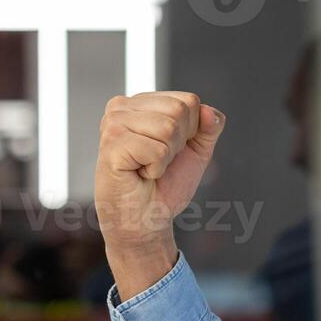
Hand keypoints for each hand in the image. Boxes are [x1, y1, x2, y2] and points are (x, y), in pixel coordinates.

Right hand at [94, 92, 223, 297]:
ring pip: (168, 128)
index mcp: (141, 103)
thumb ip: (208, 127)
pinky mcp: (111, 145)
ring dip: (166, 157)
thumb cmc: (165, 185)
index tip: (170, 150)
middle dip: (179, 143)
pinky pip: (157, 150)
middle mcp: (122, 107)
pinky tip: (139, 174)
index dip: (191, 131)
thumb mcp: (196, 151)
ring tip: (147, 167)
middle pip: (179, 110)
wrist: (146, 220)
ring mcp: (113, 124)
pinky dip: (156, 169)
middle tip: (158, 160)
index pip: (187, 100)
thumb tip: (209, 111)